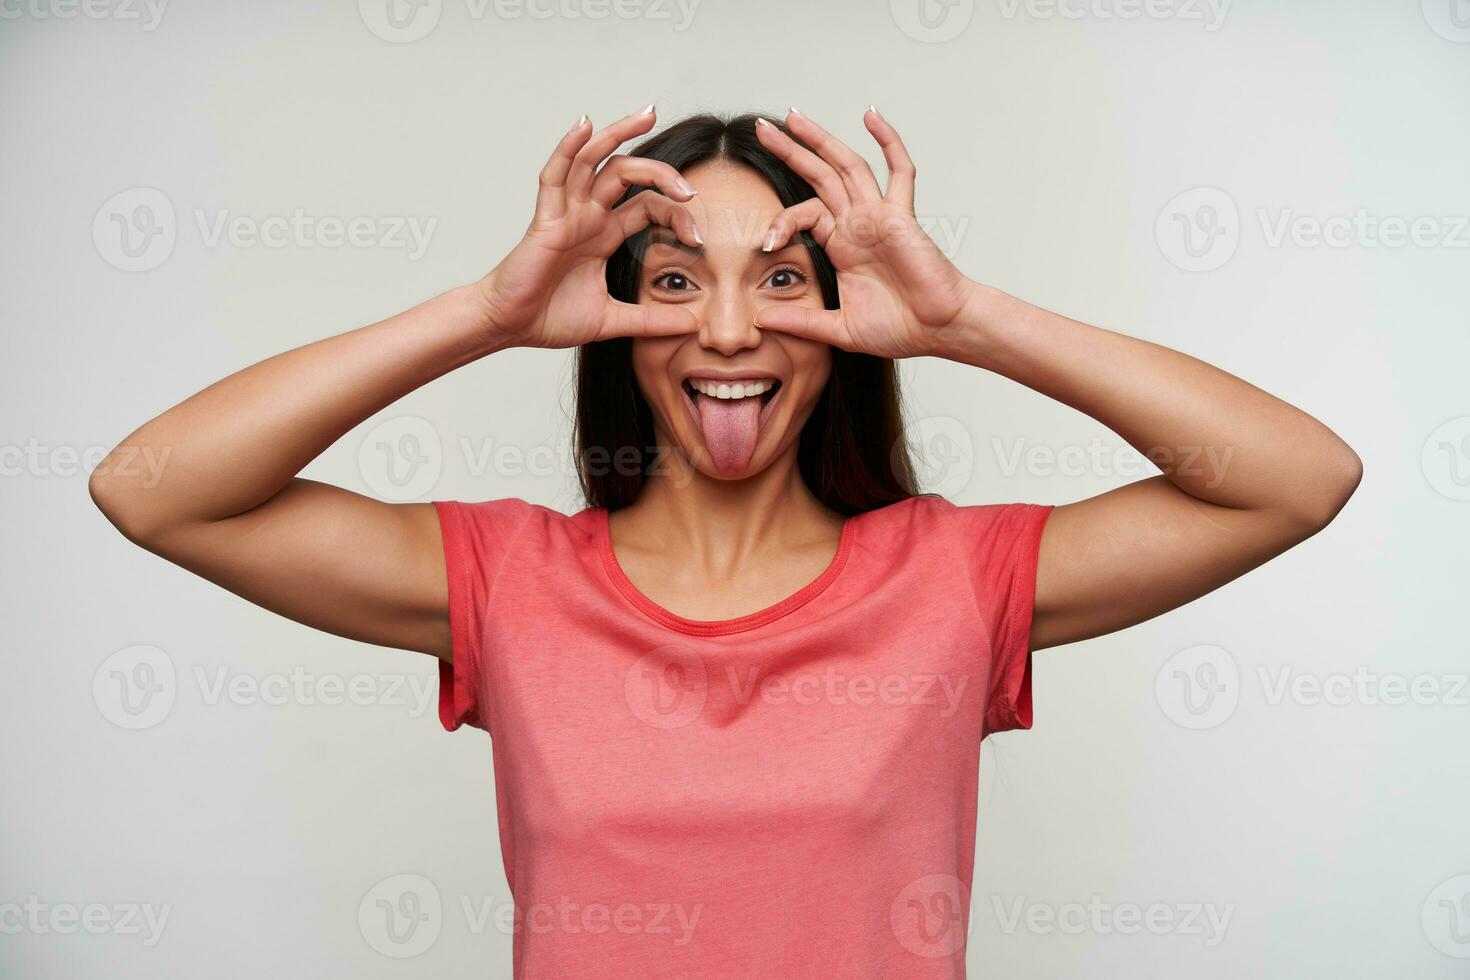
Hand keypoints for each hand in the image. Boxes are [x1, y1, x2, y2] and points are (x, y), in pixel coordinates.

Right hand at [476, 106, 704, 348]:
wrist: (511, 328)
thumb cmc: (550, 318)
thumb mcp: (613, 321)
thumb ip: (651, 321)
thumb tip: (694, 324)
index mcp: (604, 234)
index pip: (648, 205)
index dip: (676, 215)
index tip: (698, 239)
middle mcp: (587, 215)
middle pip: (627, 174)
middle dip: (661, 173)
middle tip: (690, 189)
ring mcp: (566, 213)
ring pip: (594, 159)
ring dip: (619, 134)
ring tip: (647, 114)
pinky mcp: (545, 219)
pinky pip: (555, 175)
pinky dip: (568, 148)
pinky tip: (584, 125)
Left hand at [752, 108, 974, 359]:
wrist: (939, 330)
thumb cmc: (901, 329)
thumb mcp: (839, 329)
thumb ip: (802, 322)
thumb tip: (760, 321)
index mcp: (842, 245)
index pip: (804, 214)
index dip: (781, 222)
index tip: (765, 244)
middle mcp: (857, 224)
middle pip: (819, 176)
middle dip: (791, 151)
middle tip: (763, 128)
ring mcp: (879, 216)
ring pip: (846, 166)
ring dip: (820, 140)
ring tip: (792, 117)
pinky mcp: (900, 216)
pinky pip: (899, 171)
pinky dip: (888, 141)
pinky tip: (870, 115)